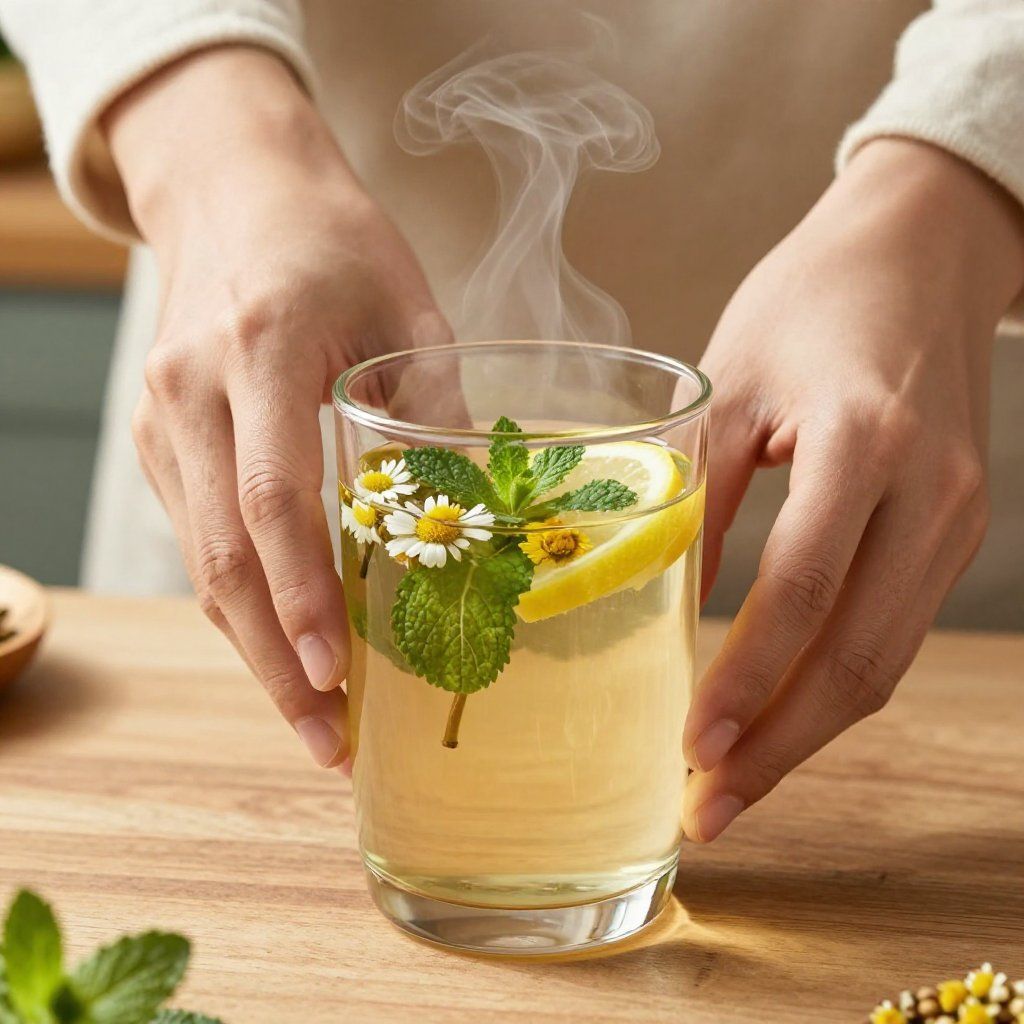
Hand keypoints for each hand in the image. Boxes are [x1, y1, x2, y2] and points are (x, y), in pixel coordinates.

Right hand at [106, 48, 451, 766]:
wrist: (235, 190)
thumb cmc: (333, 242)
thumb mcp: (408, 307)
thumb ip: (436, 411)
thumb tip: (474, 517)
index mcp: (260, 348)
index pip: (275, 500)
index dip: (305, 598)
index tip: (337, 678)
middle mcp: (192, 392)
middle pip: (221, 557)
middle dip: (275, 661)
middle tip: (328, 739)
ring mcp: (161, 419)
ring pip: (200, 562)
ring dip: (256, 647)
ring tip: (316, 715)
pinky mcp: (158, 438)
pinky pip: (197, 539)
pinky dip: (243, 600)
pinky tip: (288, 643)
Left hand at [683, 139, 1023, 840]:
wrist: (920, 251)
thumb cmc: (811, 299)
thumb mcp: (732, 382)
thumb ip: (698, 494)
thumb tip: (661, 603)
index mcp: (865, 440)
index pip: (801, 591)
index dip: (745, 681)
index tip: (691, 749)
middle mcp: (930, 492)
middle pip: (858, 658)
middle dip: (779, 746)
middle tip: (708, 806)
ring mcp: (958, 517)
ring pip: (885, 659)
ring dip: (809, 732)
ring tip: (737, 782)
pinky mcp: (956, 528)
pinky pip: (896, 628)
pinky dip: (838, 684)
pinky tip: (783, 714)